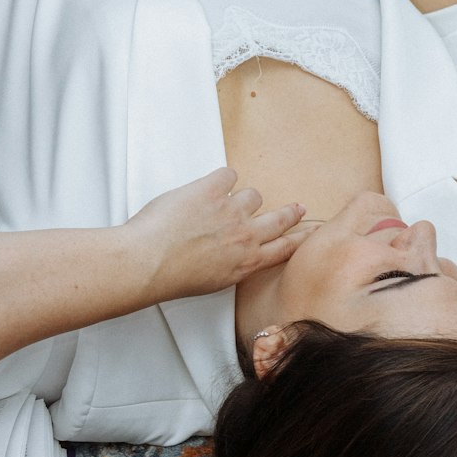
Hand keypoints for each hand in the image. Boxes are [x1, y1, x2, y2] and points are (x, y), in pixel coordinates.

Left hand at [124, 167, 307, 300]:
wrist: (148, 262)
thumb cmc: (171, 277)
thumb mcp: (213, 281)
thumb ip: (230, 264)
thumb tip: (230, 255)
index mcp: (247, 262)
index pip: (285, 249)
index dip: (299, 239)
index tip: (309, 233)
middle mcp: (246, 236)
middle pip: (280, 219)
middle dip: (291, 213)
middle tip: (297, 208)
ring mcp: (232, 211)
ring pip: (252, 195)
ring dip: (240, 198)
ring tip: (221, 202)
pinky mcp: (213, 189)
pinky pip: (228, 175)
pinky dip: (220, 179)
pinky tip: (210, 186)